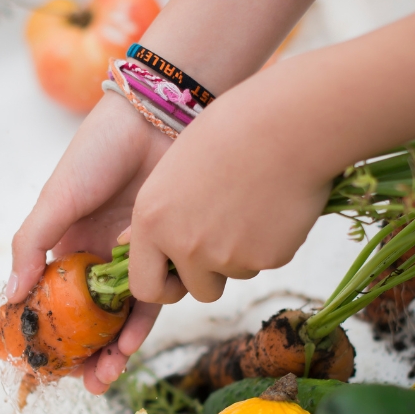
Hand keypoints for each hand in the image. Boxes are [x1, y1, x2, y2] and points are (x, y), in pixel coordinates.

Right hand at [9, 92, 169, 393]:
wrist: (159, 119)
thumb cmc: (99, 151)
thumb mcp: (56, 199)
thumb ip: (32, 245)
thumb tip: (9, 298)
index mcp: (64, 244)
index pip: (52, 299)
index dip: (49, 332)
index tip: (45, 361)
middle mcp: (96, 256)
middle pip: (88, 317)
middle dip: (85, 353)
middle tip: (85, 381)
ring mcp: (131, 258)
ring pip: (120, 316)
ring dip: (113, 348)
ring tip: (107, 371)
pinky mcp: (165, 255)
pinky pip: (153, 300)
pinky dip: (140, 324)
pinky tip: (129, 341)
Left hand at [127, 64, 338, 303]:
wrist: (285, 125)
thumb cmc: (228, 134)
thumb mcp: (174, 171)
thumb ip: (158, 215)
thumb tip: (130, 245)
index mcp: (152, 221)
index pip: (145, 287)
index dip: (163, 288)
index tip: (177, 281)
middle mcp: (183, 245)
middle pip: (198, 289)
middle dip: (211, 275)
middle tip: (228, 240)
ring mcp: (225, 256)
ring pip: (234, 274)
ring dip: (242, 253)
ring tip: (253, 204)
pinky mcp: (266, 259)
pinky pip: (265, 261)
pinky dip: (272, 241)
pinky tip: (275, 204)